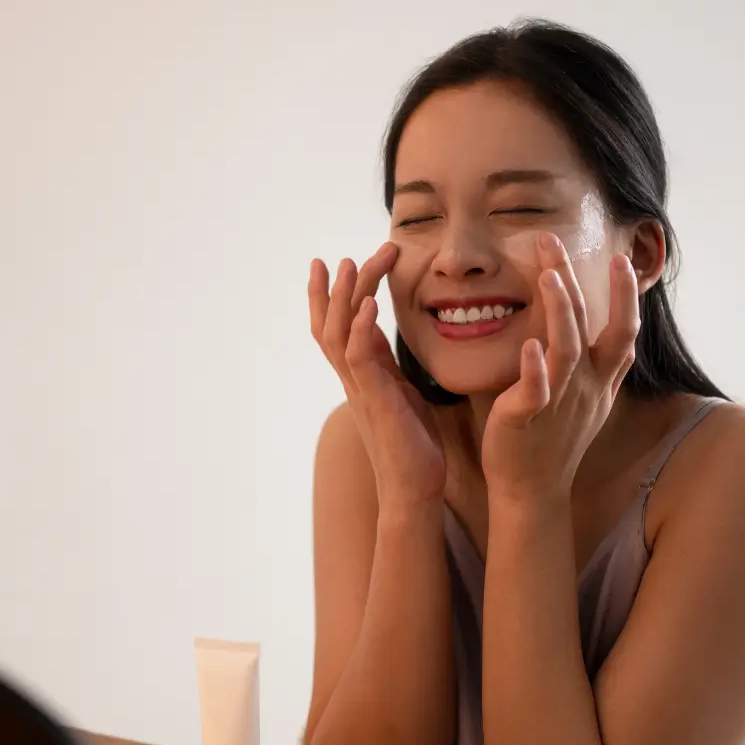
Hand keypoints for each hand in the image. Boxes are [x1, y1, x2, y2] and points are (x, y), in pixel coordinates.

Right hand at [310, 242, 444, 509]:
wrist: (415, 488)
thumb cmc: (413, 444)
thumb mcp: (401, 393)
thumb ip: (389, 365)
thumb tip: (383, 337)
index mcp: (361, 376)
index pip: (337, 329)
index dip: (329, 297)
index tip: (331, 263)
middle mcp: (354, 380)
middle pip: (329, 326)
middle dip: (331, 290)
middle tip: (339, 256)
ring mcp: (361, 390)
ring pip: (339, 335)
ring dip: (344, 298)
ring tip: (350, 264)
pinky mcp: (376, 401)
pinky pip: (361, 359)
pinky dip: (362, 329)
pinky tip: (370, 306)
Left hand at [481, 233, 638, 507]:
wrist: (532, 489)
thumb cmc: (553, 438)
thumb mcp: (584, 397)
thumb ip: (588, 360)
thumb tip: (583, 321)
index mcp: (600, 380)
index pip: (623, 331)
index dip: (626, 297)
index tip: (622, 259)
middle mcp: (586, 387)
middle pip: (589, 326)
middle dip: (574, 281)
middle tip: (553, 240)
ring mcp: (560, 402)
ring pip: (566, 350)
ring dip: (558, 310)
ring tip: (547, 275)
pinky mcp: (529, 417)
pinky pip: (537, 390)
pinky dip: (535, 368)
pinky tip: (529, 345)